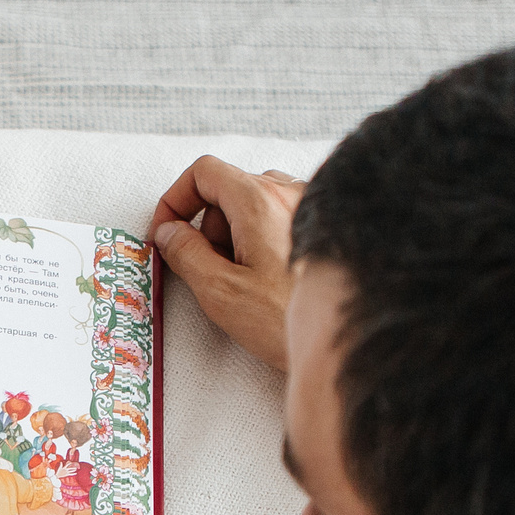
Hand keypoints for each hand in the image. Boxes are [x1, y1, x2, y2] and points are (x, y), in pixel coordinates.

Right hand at [150, 155, 307, 372]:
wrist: (348, 341)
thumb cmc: (289, 320)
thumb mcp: (221, 292)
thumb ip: (186, 255)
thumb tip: (168, 234)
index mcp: (260, 201)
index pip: (204, 172)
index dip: (175, 199)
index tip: (166, 232)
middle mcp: (290, 193)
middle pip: (228, 191)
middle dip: (209, 229)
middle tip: (213, 272)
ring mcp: (311, 208)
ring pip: (254, 205)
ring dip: (237, 237)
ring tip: (247, 281)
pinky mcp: (322, 229)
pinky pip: (280, 219)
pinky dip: (263, 241)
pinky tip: (271, 279)